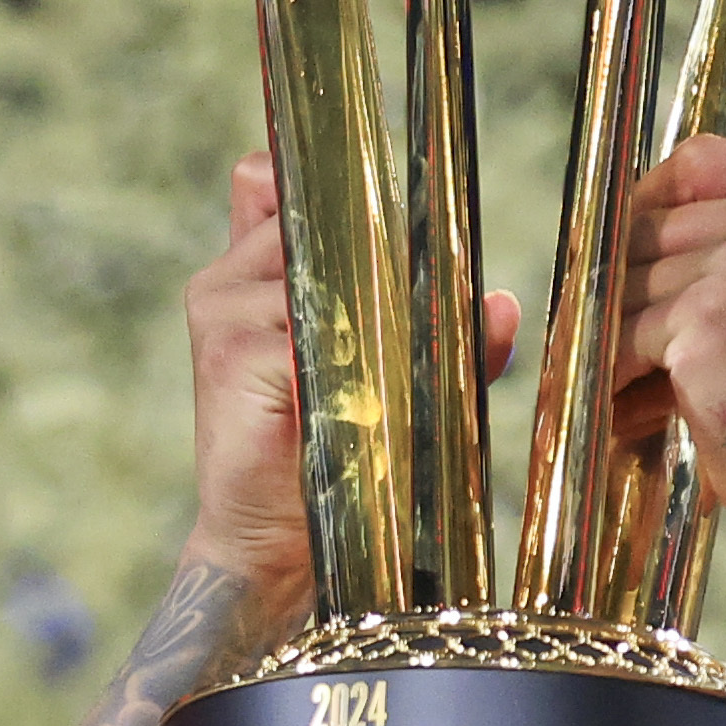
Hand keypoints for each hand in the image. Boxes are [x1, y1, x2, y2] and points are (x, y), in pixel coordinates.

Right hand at [181, 153, 517, 614]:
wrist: (273, 550)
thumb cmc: (332, 461)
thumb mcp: (394, 381)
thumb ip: (437, 332)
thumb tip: (500, 304)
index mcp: (250, 274)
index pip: (274, 178)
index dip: (322, 174)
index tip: (377, 192)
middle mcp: (227, 282)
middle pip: (314, 215)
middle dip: (372, 258)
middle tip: (397, 320)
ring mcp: (226, 313)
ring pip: (325, 267)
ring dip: (370, 315)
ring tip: (373, 375)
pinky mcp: (233, 353)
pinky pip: (318, 325)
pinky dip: (354, 357)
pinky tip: (357, 398)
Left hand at [619, 137, 725, 517]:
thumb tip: (615, 218)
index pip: (700, 163)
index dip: (649, 202)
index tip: (628, 247)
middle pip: (656, 225)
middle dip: (624, 284)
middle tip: (611, 331)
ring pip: (634, 281)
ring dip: (612, 331)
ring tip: (618, 373)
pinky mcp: (711, 314)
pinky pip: (627, 330)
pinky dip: (613, 367)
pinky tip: (619, 398)